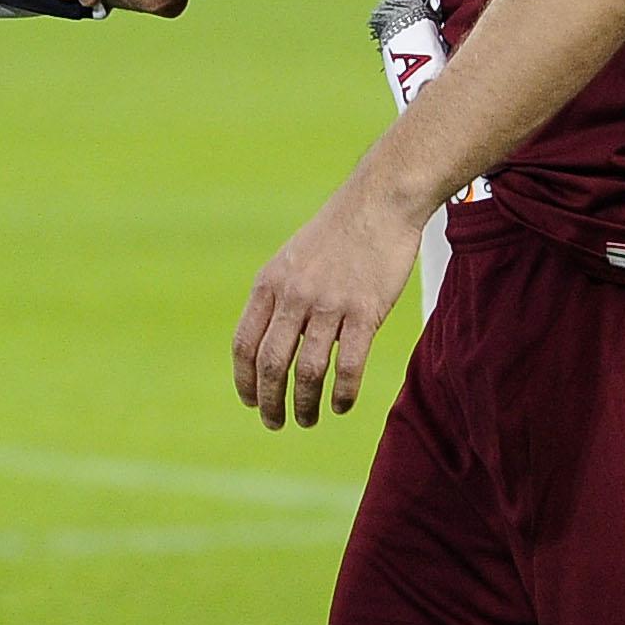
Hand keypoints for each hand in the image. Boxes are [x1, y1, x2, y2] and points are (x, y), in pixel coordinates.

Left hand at [234, 177, 422, 429]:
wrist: (380, 202)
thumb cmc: (338, 233)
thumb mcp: (292, 258)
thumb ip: (278, 296)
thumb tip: (268, 341)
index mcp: (270, 283)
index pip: (245, 344)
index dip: (244, 380)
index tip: (251, 401)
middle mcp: (294, 295)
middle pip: (270, 364)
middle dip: (269, 402)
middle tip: (275, 422)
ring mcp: (329, 304)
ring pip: (307, 371)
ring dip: (304, 404)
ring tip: (307, 420)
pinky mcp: (365, 311)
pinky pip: (348, 365)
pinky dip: (342, 393)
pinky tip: (341, 405)